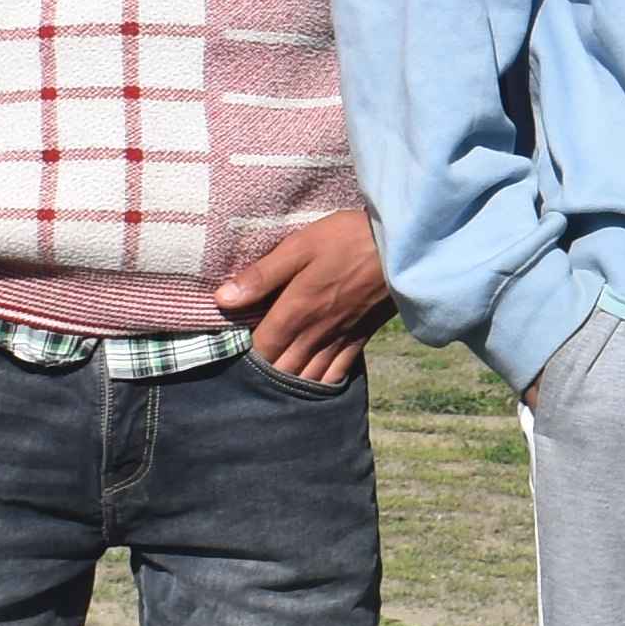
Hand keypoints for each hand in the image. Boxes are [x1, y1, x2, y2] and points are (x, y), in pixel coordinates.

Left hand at [215, 209, 395, 387]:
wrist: (402, 247)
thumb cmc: (347, 240)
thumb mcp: (299, 246)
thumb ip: (262, 275)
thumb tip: (222, 298)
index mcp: (295, 312)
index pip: (260, 349)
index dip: (244, 356)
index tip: (229, 355)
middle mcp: (315, 334)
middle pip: (282, 369)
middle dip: (264, 376)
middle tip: (247, 374)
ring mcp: (339, 340)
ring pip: (308, 377)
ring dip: (289, 384)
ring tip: (274, 386)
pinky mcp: (360, 339)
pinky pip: (338, 373)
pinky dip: (322, 383)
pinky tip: (312, 385)